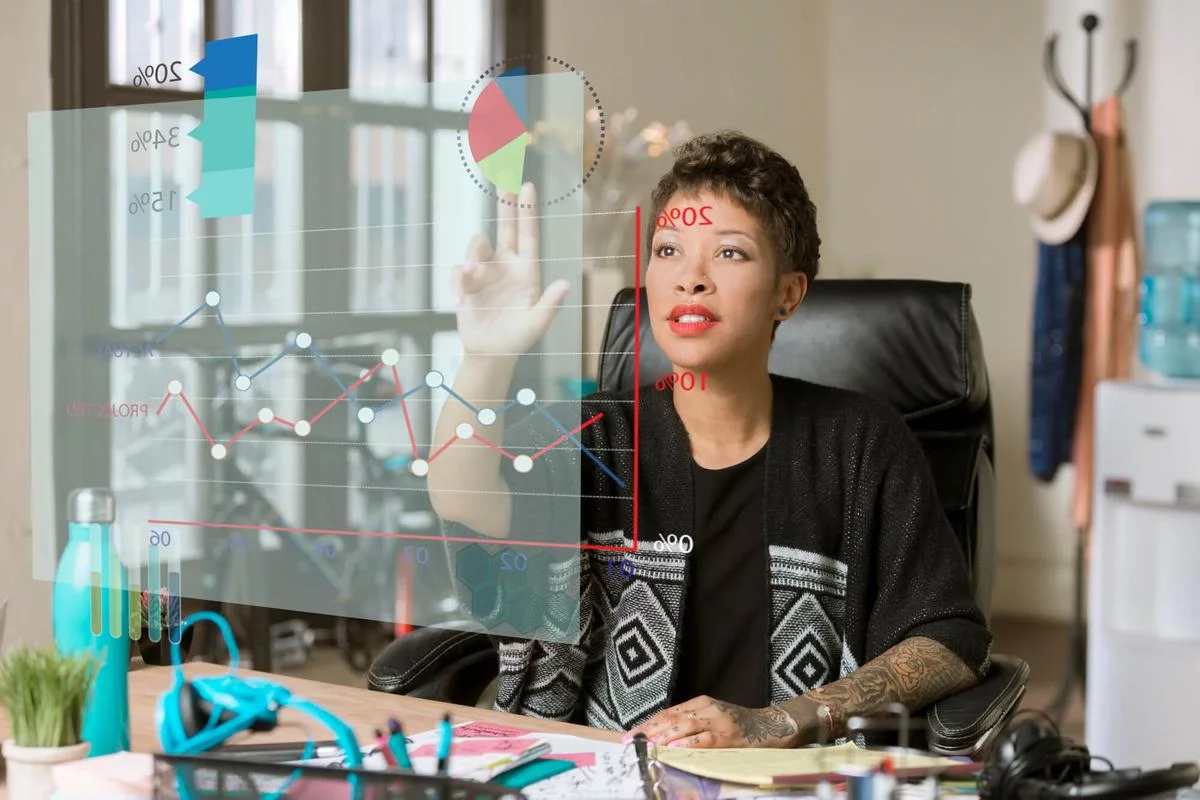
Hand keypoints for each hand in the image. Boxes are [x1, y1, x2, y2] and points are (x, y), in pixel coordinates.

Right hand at [453, 182, 570, 357]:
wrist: (491, 353)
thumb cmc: (518, 337)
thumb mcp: (537, 324)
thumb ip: (550, 305)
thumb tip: (565, 284)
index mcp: (527, 269)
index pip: (528, 234)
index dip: (527, 210)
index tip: (527, 185)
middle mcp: (506, 264)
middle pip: (504, 224)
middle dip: (504, 199)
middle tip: (503, 172)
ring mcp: (485, 271)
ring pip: (476, 245)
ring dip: (473, 257)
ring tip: (472, 278)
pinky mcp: (466, 282)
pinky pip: (459, 272)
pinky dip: (460, 284)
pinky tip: (462, 303)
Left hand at [623, 695, 800, 748]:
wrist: (771, 724)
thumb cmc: (738, 723)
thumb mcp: (712, 716)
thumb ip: (690, 721)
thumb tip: (661, 735)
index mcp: (701, 703)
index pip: (668, 712)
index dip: (649, 723)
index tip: (631, 734)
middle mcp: (707, 708)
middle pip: (673, 718)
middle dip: (650, 730)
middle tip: (632, 741)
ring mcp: (719, 721)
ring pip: (686, 726)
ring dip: (664, 736)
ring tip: (648, 743)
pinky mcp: (730, 736)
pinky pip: (706, 739)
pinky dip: (690, 744)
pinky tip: (676, 748)